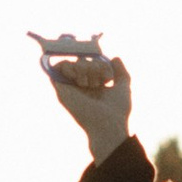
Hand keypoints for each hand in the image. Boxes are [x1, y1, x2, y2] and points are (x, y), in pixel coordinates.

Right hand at [30, 29, 133, 163]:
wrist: (109, 123)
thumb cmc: (117, 109)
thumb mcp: (123, 86)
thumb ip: (121, 71)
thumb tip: (115, 58)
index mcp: (93, 84)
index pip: (91, 62)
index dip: (98, 61)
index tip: (107, 74)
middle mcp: (80, 85)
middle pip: (82, 60)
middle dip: (93, 66)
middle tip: (100, 82)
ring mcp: (70, 87)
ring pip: (70, 62)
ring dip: (82, 67)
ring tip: (89, 84)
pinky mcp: (61, 89)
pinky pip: (58, 67)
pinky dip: (68, 67)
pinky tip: (80, 80)